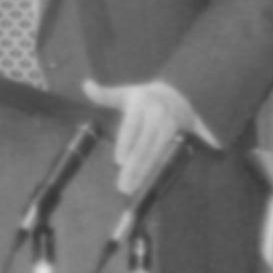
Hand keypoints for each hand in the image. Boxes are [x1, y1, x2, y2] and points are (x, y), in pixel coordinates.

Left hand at [83, 79, 193, 199]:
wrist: (180, 94)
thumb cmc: (144, 99)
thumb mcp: (126, 94)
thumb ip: (105, 95)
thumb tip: (86, 85)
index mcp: (142, 101)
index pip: (132, 124)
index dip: (126, 143)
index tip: (118, 161)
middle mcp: (160, 112)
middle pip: (145, 143)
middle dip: (134, 166)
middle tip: (123, 186)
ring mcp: (175, 123)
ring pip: (159, 151)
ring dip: (147, 171)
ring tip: (133, 187)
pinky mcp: (186, 135)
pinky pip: (173, 155)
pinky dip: (163, 170)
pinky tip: (154, 184)